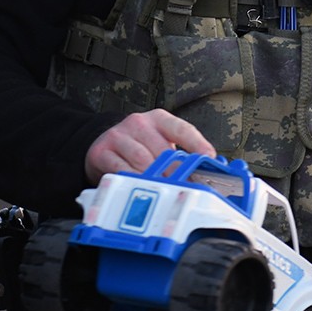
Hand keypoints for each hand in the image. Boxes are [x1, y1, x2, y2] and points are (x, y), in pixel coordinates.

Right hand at [84, 109, 214, 183]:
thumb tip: (205, 172)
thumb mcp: (160, 142)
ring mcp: (119, 136)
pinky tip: (139, 186)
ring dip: (154, 178)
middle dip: (175, 173)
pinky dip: (133, 179)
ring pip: (143, 160)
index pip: (182, 129)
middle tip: (185, 188)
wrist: (102, 145)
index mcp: (159, 119)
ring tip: (163, 191)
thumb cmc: (139, 146)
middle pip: (163, 150)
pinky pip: (121, 168)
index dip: (198, 144)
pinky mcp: (101, 151)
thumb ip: (180, 153)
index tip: (209, 159)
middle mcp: (139, 123)